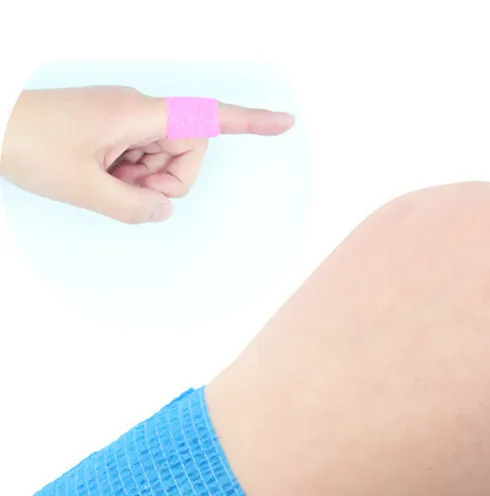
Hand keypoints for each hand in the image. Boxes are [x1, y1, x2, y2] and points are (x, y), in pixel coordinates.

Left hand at [0, 86, 294, 222]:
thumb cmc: (25, 141)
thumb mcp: (84, 188)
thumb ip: (134, 206)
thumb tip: (164, 209)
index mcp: (137, 115)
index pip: (207, 117)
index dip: (250, 121)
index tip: (284, 122)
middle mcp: (138, 111)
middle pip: (188, 149)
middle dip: (169, 179)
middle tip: (128, 189)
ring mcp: (126, 119)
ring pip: (165, 158)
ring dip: (144, 180)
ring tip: (104, 179)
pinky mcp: (115, 128)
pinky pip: (142, 157)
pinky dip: (131, 175)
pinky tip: (102, 175)